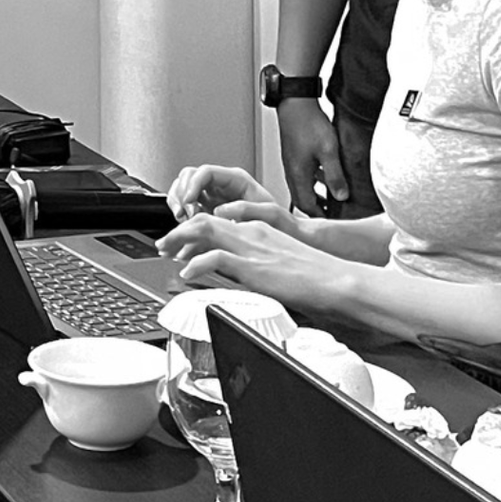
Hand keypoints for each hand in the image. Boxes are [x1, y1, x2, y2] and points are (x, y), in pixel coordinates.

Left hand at [159, 216, 354, 314]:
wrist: (336, 281)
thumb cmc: (315, 277)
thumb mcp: (279, 263)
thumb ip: (255, 264)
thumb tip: (235, 276)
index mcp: (258, 231)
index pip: (218, 221)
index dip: (194, 231)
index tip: (181, 244)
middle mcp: (251, 233)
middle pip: (204, 220)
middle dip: (178, 231)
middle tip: (163, 245)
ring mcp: (252, 247)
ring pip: (205, 230)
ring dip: (179, 241)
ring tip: (166, 253)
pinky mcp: (253, 265)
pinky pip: (215, 258)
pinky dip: (196, 263)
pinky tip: (187, 272)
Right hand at [166, 164, 278, 221]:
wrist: (279, 234)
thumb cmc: (277, 223)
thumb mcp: (266, 214)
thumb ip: (244, 209)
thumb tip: (219, 211)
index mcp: (235, 179)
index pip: (205, 172)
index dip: (193, 185)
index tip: (188, 201)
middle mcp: (220, 184)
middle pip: (188, 176)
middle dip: (182, 194)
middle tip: (186, 214)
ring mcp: (211, 196)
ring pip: (182, 188)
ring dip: (177, 203)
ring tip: (184, 219)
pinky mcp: (205, 209)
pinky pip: (183, 204)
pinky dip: (179, 212)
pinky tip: (185, 223)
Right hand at [276, 97, 348, 212]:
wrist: (295, 102)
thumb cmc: (307, 123)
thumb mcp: (328, 151)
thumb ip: (335, 175)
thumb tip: (342, 196)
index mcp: (298, 175)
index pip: (307, 205)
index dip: (320, 216)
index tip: (332, 222)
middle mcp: (292, 172)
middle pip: (303, 199)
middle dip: (317, 209)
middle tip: (332, 214)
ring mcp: (292, 163)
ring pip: (303, 187)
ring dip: (316, 195)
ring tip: (332, 198)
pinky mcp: (294, 155)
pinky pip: (303, 175)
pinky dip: (314, 181)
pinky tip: (326, 175)